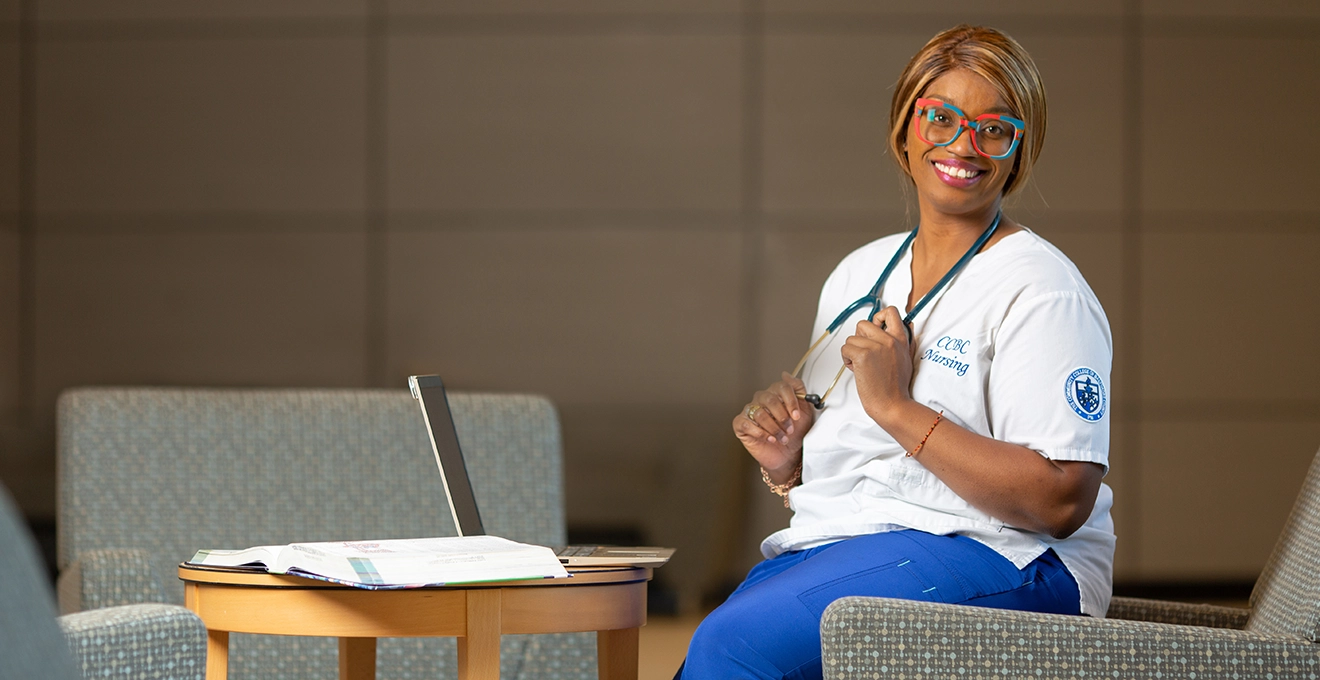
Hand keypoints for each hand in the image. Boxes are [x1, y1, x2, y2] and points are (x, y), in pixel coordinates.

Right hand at [732, 372, 816, 480]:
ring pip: (760, 413)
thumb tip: (786, 374)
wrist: (788, 455)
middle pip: (769, 399)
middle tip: (789, 429)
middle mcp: (761, 400)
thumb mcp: (805, 410)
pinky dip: (760, 433)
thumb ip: (798, 389)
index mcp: (775, 394)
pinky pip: (746, 424)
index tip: (797, 416)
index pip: (781, 387)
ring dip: (774, 428)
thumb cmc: (795, 433)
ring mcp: (749, 411)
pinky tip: (769, 439)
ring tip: (781, 437)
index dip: (791, 401)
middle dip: (782, 417)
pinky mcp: (741, 425)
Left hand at [841, 306, 914, 427]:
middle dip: (859, 339)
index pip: (890, 312)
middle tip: (865, 354)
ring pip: (851, 338)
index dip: (878, 317)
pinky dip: (847, 360)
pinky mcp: (863, 355)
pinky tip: (857, 370)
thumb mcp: (907, 358)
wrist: (892, 404)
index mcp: (900, 339)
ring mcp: (875, 346)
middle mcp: (888, 339)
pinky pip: (845, 348)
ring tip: (863, 366)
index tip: (875, 328)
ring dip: (852, 352)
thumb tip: (908, 325)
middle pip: (863, 324)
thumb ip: (905, 341)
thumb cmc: (896, 387)